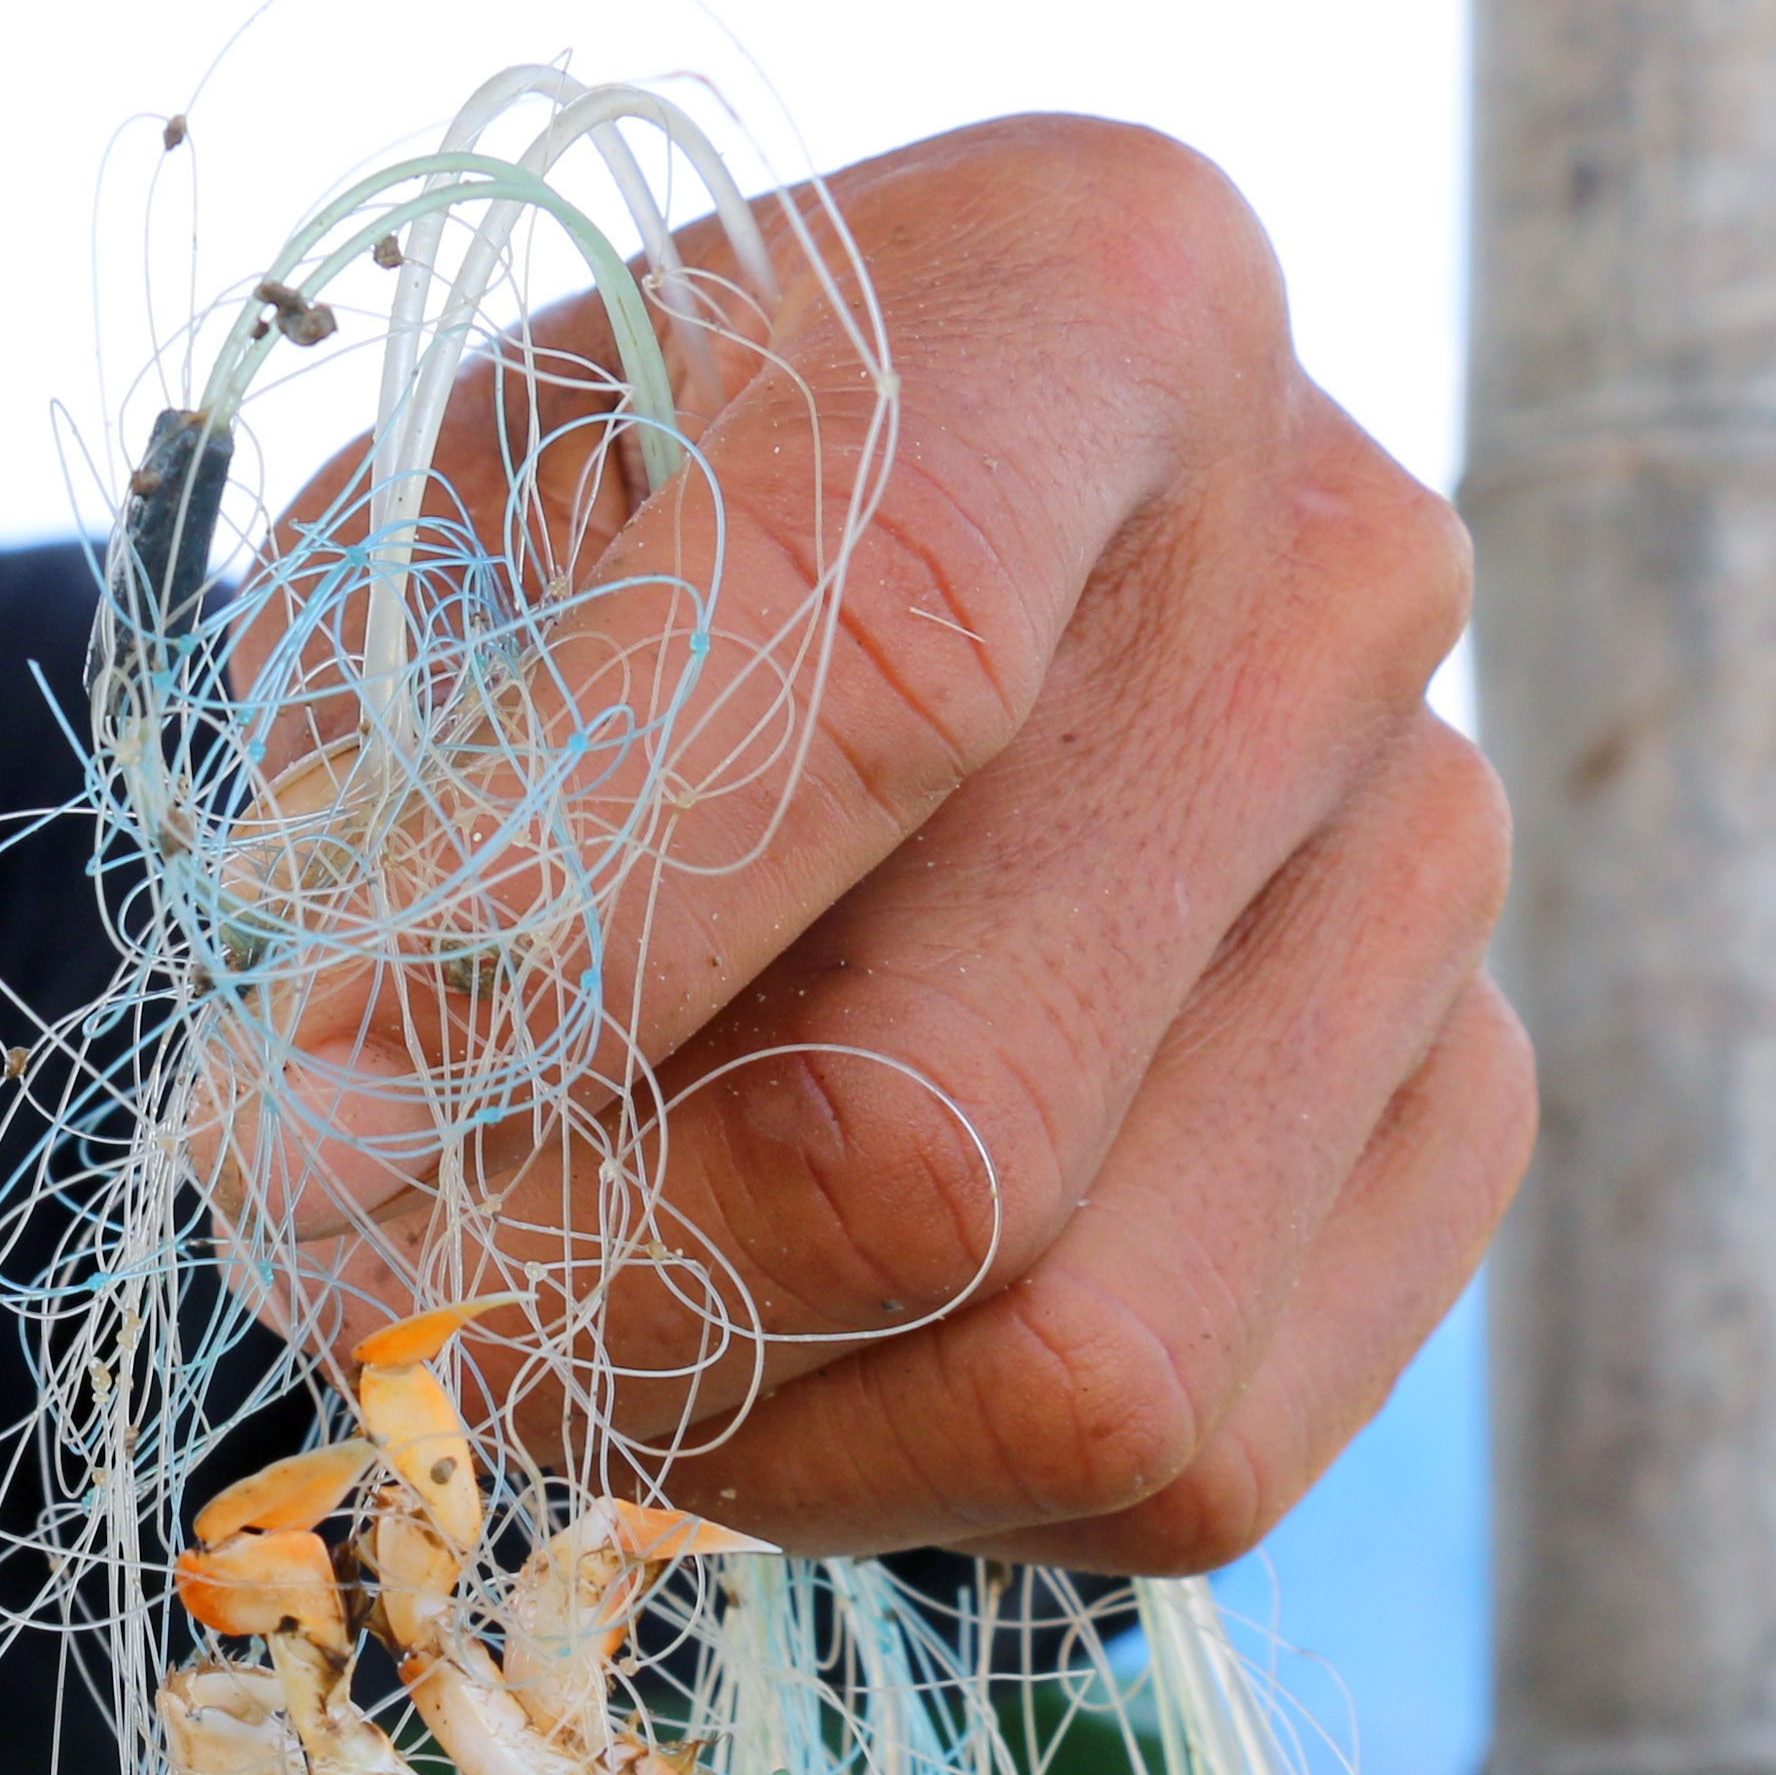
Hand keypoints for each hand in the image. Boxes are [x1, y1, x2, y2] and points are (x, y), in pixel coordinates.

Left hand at [234, 115, 1525, 1574]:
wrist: (830, 615)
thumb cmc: (586, 563)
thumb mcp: (422, 560)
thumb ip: (388, 793)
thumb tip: (359, 1112)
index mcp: (1090, 303)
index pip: (878, 671)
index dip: (568, 953)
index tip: (308, 1096)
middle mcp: (1332, 569)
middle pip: (931, 1121)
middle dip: (569, 1268)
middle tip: (344, 1257)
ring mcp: (1430, 859)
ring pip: (1066, 1359)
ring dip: (720, 1408)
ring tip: (535, 1299)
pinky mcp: (1466, 1111)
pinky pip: (1177, 1459)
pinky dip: (902, 1471)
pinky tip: (762, 1329)